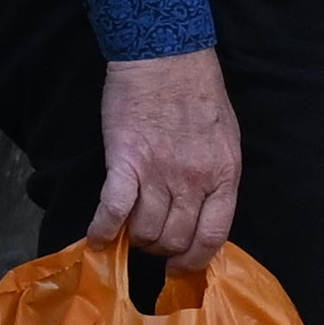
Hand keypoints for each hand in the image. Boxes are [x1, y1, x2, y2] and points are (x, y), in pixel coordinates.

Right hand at [89, 49, 240, 262]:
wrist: (166, 56)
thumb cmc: (199, 95)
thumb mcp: (226, 140)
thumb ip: (217, 178)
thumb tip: (203, 216)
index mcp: (224, 175)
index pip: (213, 236)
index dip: (195, 260)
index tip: (181, 268)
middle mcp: (193, 180)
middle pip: (174, 238)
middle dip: (161, 248)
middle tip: (151, 241)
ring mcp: (159, 172)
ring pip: (144, 230)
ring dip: (134, 238)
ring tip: (129, 231)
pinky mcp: (125, 162)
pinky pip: (113, 210)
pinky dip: (103, 230)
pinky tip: (97, 239)